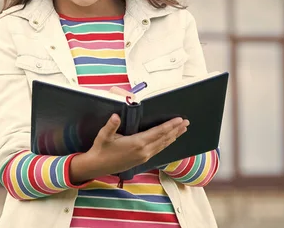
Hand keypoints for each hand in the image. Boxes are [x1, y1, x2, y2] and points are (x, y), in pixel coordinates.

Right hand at [69, 90, 188, 183]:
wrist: (97, 166)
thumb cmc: (101, 149)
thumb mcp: (104, 136)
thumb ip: (111, 125)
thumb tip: (115, 116)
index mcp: (137, 143)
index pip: (158, 133)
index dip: (169, 126)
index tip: (179, 120)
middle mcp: (144, 151)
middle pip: (164, 139)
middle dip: (176, 130)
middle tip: (186, 122)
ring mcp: (144, 156)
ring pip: (163, 145)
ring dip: (173, 137)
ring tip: (182, 130)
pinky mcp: (142, 160)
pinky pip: (158, 150)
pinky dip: (166, 143)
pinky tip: (169, 140)